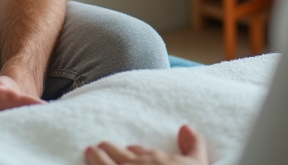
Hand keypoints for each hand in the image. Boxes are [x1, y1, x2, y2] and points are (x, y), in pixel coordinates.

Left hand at [85, 125, 209, 164]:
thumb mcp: (198, 163)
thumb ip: (194, 145)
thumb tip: (185, 127)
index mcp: (154, 159)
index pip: (139, 151)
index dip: (133, 150)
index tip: (128, 148)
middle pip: (119, 155)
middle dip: (109, 150)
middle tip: (100, 145)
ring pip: (104, 164)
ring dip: (96, 158)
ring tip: (89, 151)